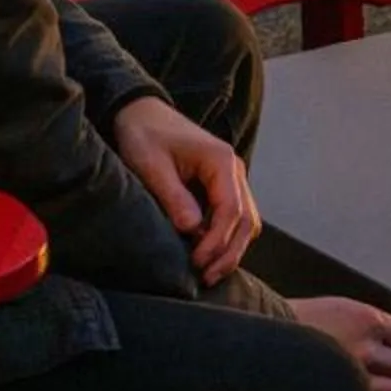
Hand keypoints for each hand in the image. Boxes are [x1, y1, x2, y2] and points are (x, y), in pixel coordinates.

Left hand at [112, 95, 259, 285]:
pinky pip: (234, 217)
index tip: (197, 262)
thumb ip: (174, 197)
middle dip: (230, 252)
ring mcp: (231, 178)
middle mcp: (234, 170)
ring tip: (209, 273)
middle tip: (207, 277)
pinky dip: (226, 238)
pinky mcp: (221, 186)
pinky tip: (208, 255)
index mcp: (221, 161)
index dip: (217, 241)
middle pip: (248, 220)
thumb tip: (193, 230)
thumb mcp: (151, 165)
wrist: (142, 113)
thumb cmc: (145, 135)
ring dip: (231, 248)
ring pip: (246, 221)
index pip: (232, 210)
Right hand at [294, 297, 390, 390]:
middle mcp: (367, 350)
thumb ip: (360, 326)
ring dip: (379, 388)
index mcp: (364, 320)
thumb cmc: (286, 328)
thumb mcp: (328, 311)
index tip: (385, 345)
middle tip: (367, 367)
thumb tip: (383, 337)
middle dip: (389, 366)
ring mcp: (358, 380)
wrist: (255, 352)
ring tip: (355, 385)